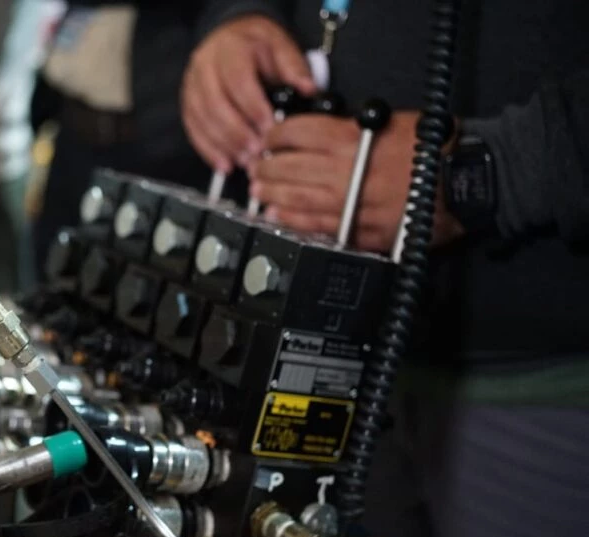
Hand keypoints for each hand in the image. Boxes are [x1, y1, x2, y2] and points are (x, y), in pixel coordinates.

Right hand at [181, 16, 315, 172]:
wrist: (231, 37)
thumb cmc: (256, 45)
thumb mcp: (280, 46)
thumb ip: (293, 67)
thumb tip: (308, 89)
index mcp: (230, 49)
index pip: (237, 81)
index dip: (253, 108)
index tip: (269, 129)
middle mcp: (205, 66)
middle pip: (215, 104)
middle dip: (237, 133)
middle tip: (257, 152)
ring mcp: (192, 85)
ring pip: (202, 120)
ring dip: (223, 145)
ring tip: (245, 161)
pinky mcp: (187, 103)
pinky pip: (193, 129)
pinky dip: (208, 150)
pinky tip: (224, 164)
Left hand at [248, 111, 463, 251]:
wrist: (465, 183)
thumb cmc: (434, 149)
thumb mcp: (389, 123)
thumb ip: (348, 129)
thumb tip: (315, 135)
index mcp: (349, 139)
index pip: (294, 132)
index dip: (274, 135)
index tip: (268, 138)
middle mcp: (342, 172)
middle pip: (286, 167)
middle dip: (265, 166)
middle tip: (256, 166)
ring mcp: (347, 204)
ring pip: (293, 198)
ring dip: (270, 193)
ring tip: (260, 190)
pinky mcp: (357, 230)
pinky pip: (314, 226)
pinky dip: (291, 220)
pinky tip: (278, 215)